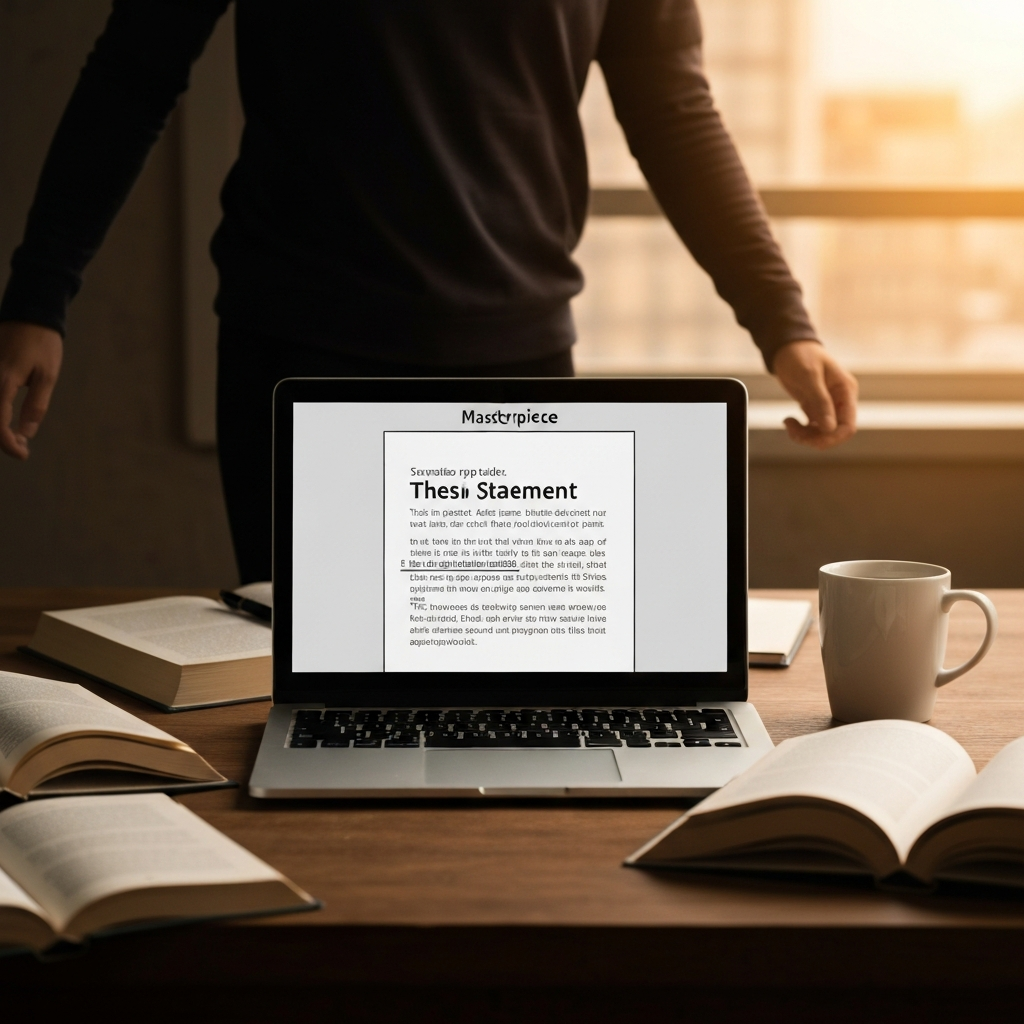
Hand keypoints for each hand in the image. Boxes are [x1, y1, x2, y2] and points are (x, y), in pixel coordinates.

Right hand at [0, 321, 63, 459]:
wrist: (29, 313)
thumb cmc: (42, 343)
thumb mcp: (47, 376)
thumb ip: (35, 405)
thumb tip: (25, 433)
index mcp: (3, 381)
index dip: (7, 443)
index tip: (23, 453)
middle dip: (1, 438)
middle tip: (22, 447)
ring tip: (16, 437)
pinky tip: (8, 421)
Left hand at [772, 340, 857, 449]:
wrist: (787, 347)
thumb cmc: (800, 355)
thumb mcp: (809, 376)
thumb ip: (820, 401)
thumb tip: (830, 428)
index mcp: (845, 391)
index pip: (848, 425)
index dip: (833, 438)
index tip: (812, 440)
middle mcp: (840, 400)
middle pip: (835, 433)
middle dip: (816, 438)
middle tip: (794, 432)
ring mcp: (828, 405)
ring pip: (822, 433)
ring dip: (805, 435)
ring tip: (788, 424)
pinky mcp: (815, 408)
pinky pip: (812, 428)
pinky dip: (800, 430)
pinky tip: (789, 421)